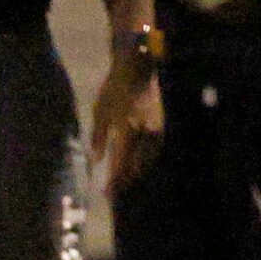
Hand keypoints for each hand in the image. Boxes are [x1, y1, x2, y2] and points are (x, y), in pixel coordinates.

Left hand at [90, 54, 163, 190]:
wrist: (139, 66)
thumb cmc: (116, 87)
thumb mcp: (101, 110)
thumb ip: (99, 137)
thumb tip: (97, 161)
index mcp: (127, 130)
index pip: (121, 164)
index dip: (114, 181)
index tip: (106, 193)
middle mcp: (145, 134)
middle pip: (137, 166)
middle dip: (126, 180)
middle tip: (116, 190)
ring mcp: (156, 129)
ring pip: (148, 159)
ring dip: (137, 172)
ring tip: (127, 180)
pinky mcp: (163, 125)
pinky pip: (155, 149)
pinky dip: (147, 160)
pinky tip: (141, 163)